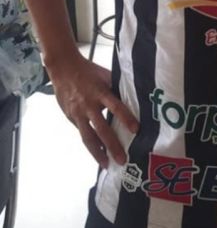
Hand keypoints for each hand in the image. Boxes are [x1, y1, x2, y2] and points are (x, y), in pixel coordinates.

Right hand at [47, 52, 138, 168]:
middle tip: (122, 160)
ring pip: (88, 137)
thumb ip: (116, 88)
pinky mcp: (70, 118)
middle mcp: (89, 105)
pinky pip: (81, 133)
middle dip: (112, 145)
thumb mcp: (105, 75)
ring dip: (97, 153)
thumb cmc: (89, 71)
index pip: (116, 106)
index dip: (126, 118)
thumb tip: (134, 98)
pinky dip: (90, 144)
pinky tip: (97, 153)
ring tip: (107, 165)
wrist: (63, 69)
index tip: (136, 130)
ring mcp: (78, 113)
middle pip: (101, 129)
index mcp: (100, 92)